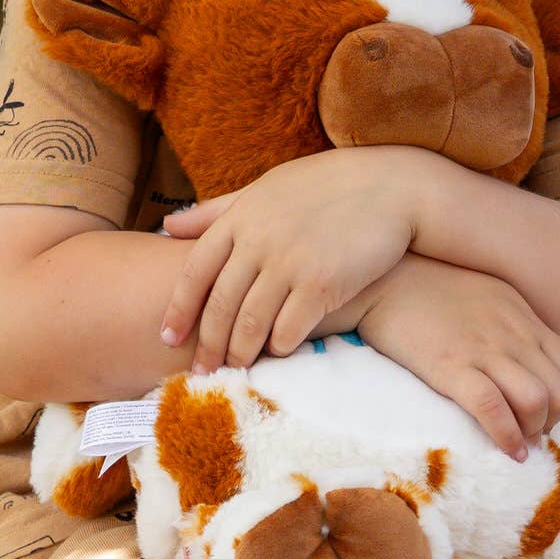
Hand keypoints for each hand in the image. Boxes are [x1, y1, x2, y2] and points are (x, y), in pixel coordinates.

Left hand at [160, 152, 424, 367]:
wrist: (392, 187)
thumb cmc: (328, 186)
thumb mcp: (267, 187)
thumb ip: (217, 210)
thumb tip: (167, 226)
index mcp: (241, 217)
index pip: (195, 271)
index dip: (179, 309)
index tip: (167, 337)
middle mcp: (259, 240)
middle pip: (220, 305)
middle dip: (208, 344)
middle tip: (201, 371)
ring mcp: (289, 262)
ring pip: (251, 323)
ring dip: (241, 353)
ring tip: (236, 370)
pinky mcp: (321, 283)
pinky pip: (289, 329)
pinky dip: (280, 348)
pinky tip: (279, 354)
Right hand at [353, 255, 559, 459]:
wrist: (381, 278)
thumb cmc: (425, 285)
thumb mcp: (485, 292)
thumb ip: (508, 321)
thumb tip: (518, 355)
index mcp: (521, 316)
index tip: (542, 413)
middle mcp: (512, 333)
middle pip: (559, 390)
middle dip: (552, 421)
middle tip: (531, 434)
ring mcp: (483, 351)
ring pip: (536, 401)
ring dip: (533, 432)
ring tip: (520, 444)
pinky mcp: (451, 367)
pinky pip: (493, 409)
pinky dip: (507, 438)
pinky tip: (509, 452)